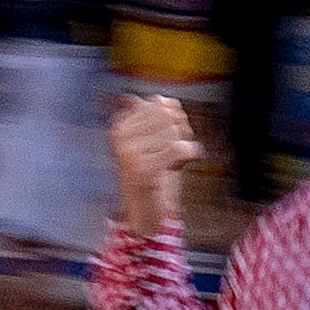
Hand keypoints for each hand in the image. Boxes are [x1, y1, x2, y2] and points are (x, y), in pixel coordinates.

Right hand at [102, 91, 197, 243]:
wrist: (143, 212)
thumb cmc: (150, 175)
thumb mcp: (148, 143)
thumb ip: (149, 120)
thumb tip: (150, 97)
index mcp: (119, 126)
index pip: (156, 102)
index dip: (174, 113)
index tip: (178, 130)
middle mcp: (120, 138)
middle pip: (166, 114)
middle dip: (182, 127)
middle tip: (182, 144)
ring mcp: (129, 154)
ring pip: (172, 131)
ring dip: (185, 143)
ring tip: (179, 158)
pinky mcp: (144, 170)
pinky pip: (177, 149)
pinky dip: (189, 153)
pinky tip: (185, 162)